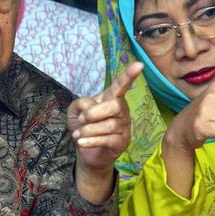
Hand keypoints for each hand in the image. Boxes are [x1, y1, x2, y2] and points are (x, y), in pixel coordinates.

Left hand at [68, 62, 142, 202]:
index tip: (139, 65)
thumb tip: (92, 107)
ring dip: (88, 130)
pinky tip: (81, 142)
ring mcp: (124, 127)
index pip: (120, 85)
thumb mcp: (75, 111)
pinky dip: (91, 141)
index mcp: (111, 98)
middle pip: (115, 106)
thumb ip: (81, 103)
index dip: (129, 75)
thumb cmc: (83, 126)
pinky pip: (108, 140)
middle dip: (93, 113)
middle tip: (81, 120)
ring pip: (109, 125)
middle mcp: (121, 110)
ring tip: (78, 134)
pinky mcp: (122, 142)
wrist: (86, 150)